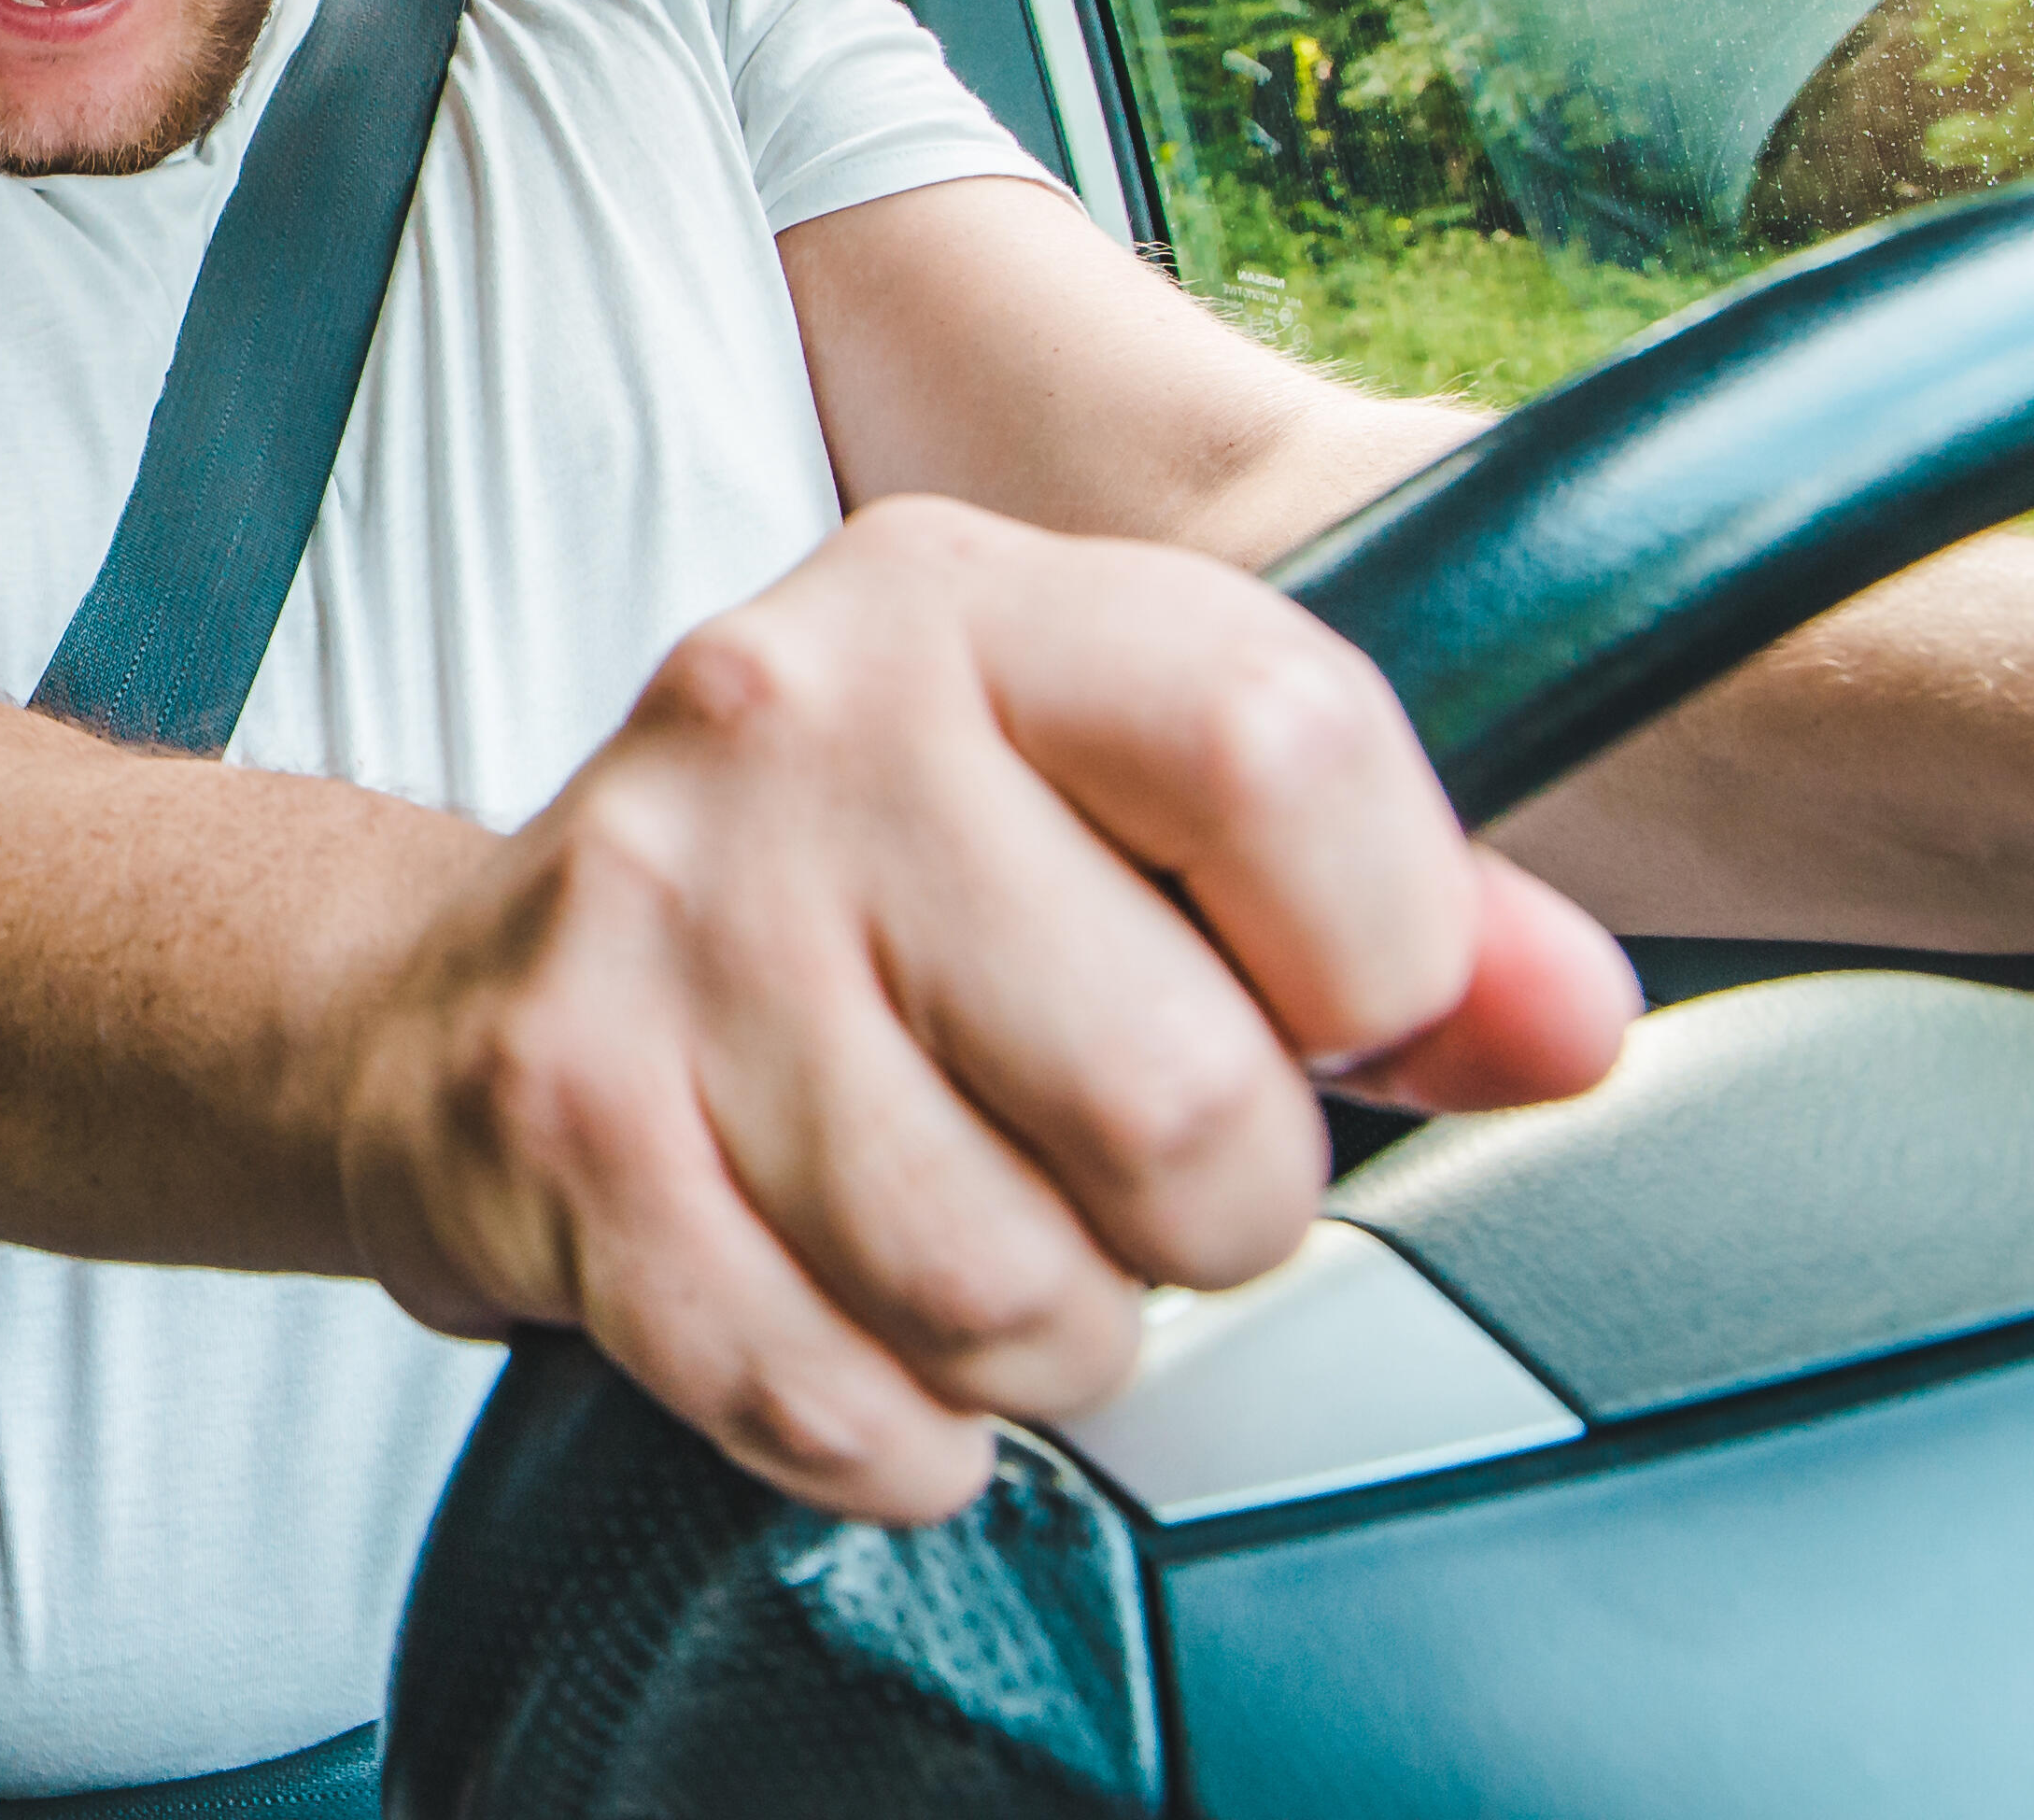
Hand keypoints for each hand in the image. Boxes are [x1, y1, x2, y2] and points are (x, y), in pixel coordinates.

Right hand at [326, 495, 1637, 1522]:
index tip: (1310, 1011)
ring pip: (1005, 1287)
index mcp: (967, 604)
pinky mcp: (558, 1118)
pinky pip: (834, 1396)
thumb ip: (1393, 913)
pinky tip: (855, 1326)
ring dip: (1042, 1337)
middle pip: (1174, 1092)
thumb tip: (1561, 1019)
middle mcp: (791, 719)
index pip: (1286, 751)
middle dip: (1200, 1211)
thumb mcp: (1117, 820)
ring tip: (973, 1237)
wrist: (475, 993)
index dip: (1374, 955)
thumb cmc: (856, 910)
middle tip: (1113, 1169)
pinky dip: (891, 1431)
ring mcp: (657, 917)